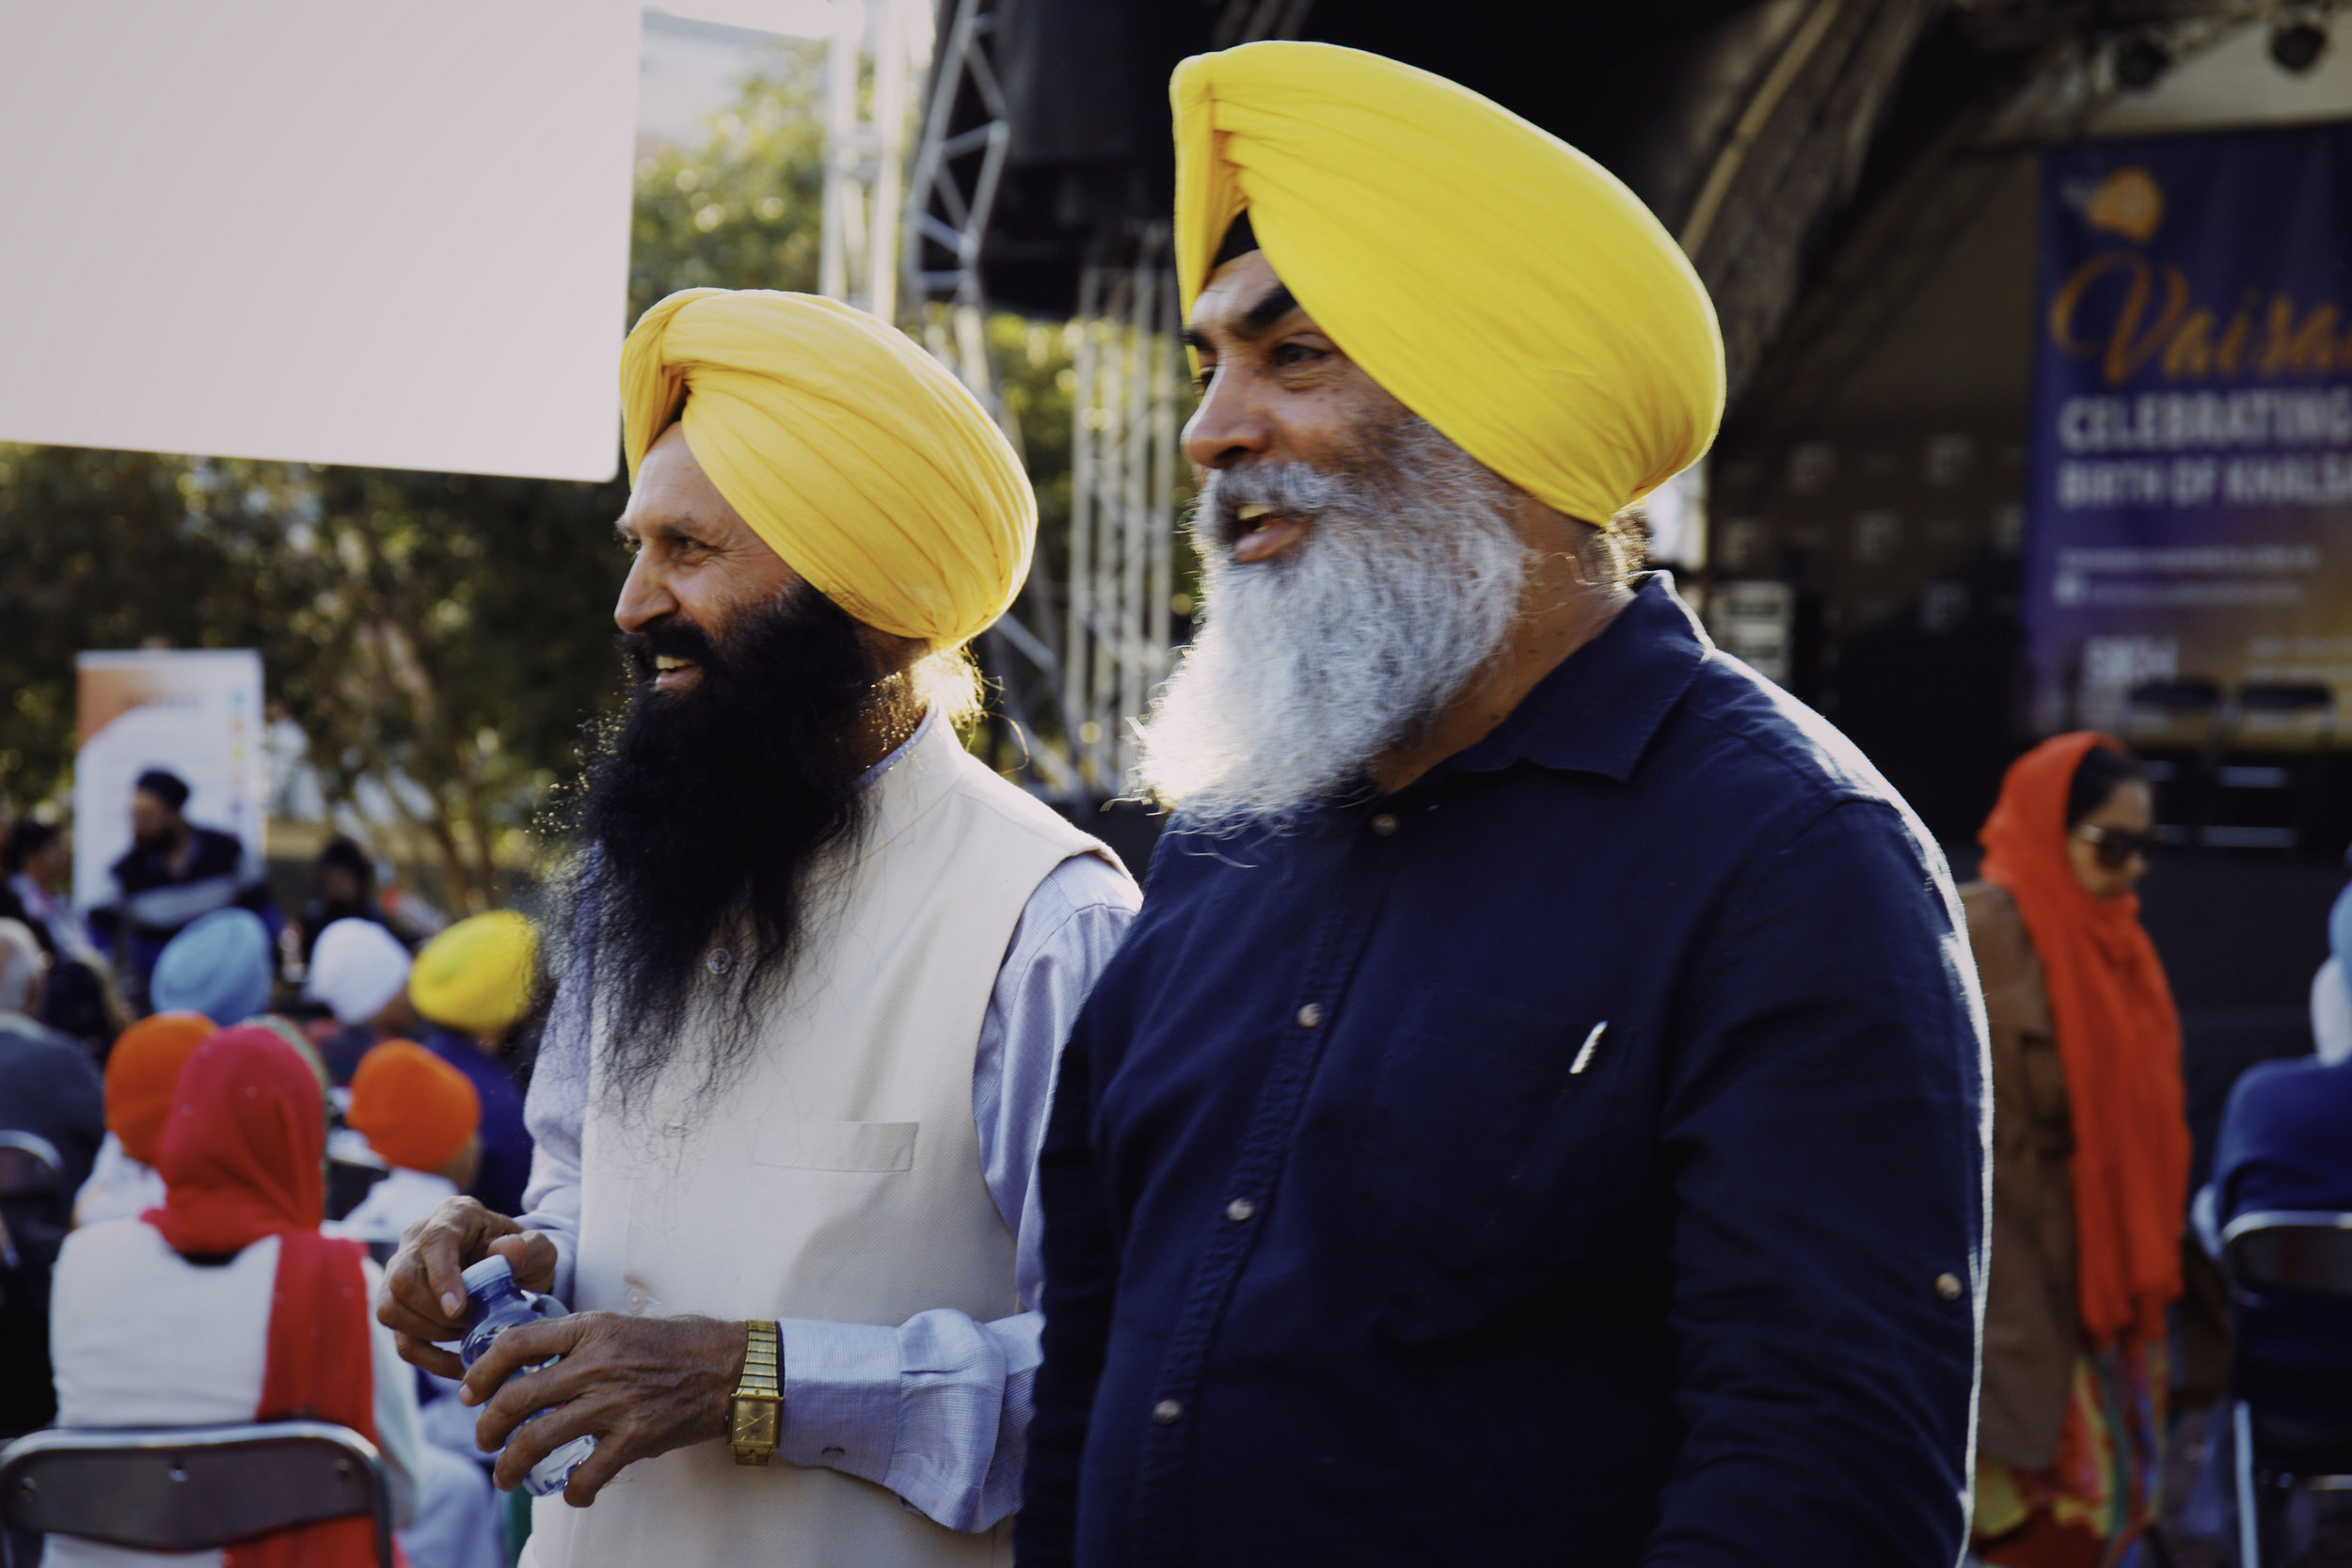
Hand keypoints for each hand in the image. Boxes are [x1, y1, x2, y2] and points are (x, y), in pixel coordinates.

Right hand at [376, 1196, 558, 1377]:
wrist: (514, 1271)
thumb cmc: (524, 1255)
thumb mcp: (540, 1249)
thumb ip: (530, 1247)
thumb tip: (507, 1252)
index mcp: (454, 1215)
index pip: (434, 1242)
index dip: (442, 1277)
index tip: (459, 1309)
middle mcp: (417, 1240)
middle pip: (401, 1280)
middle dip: (438, 1311)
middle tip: (475, 1319)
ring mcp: (400, 1273)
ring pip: (391, 1310)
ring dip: (432, 1332)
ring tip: (469, 1331)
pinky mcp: (400, 1307)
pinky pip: (401, 1340)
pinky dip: (431, 1359)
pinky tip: (461, 1363)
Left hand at [460, 1311, 748, 1503]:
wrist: (735, 1367)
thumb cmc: (683, 1343)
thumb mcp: (624, 1324)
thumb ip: (583, 1342)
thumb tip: (540, 1366)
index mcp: (591, 1329)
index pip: (516, 1343)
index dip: (482, 1371)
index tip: (470, 1391)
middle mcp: (596, 1364)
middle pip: (516, 1398)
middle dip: (487, 1427)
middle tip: (484, 1441)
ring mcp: (615, 1403)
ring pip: (537, 1440)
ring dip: (511, 1465)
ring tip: (505, 1477)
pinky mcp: (636, 1437)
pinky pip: (586, 1475)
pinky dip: (572, 1491)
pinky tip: (572, 1493)